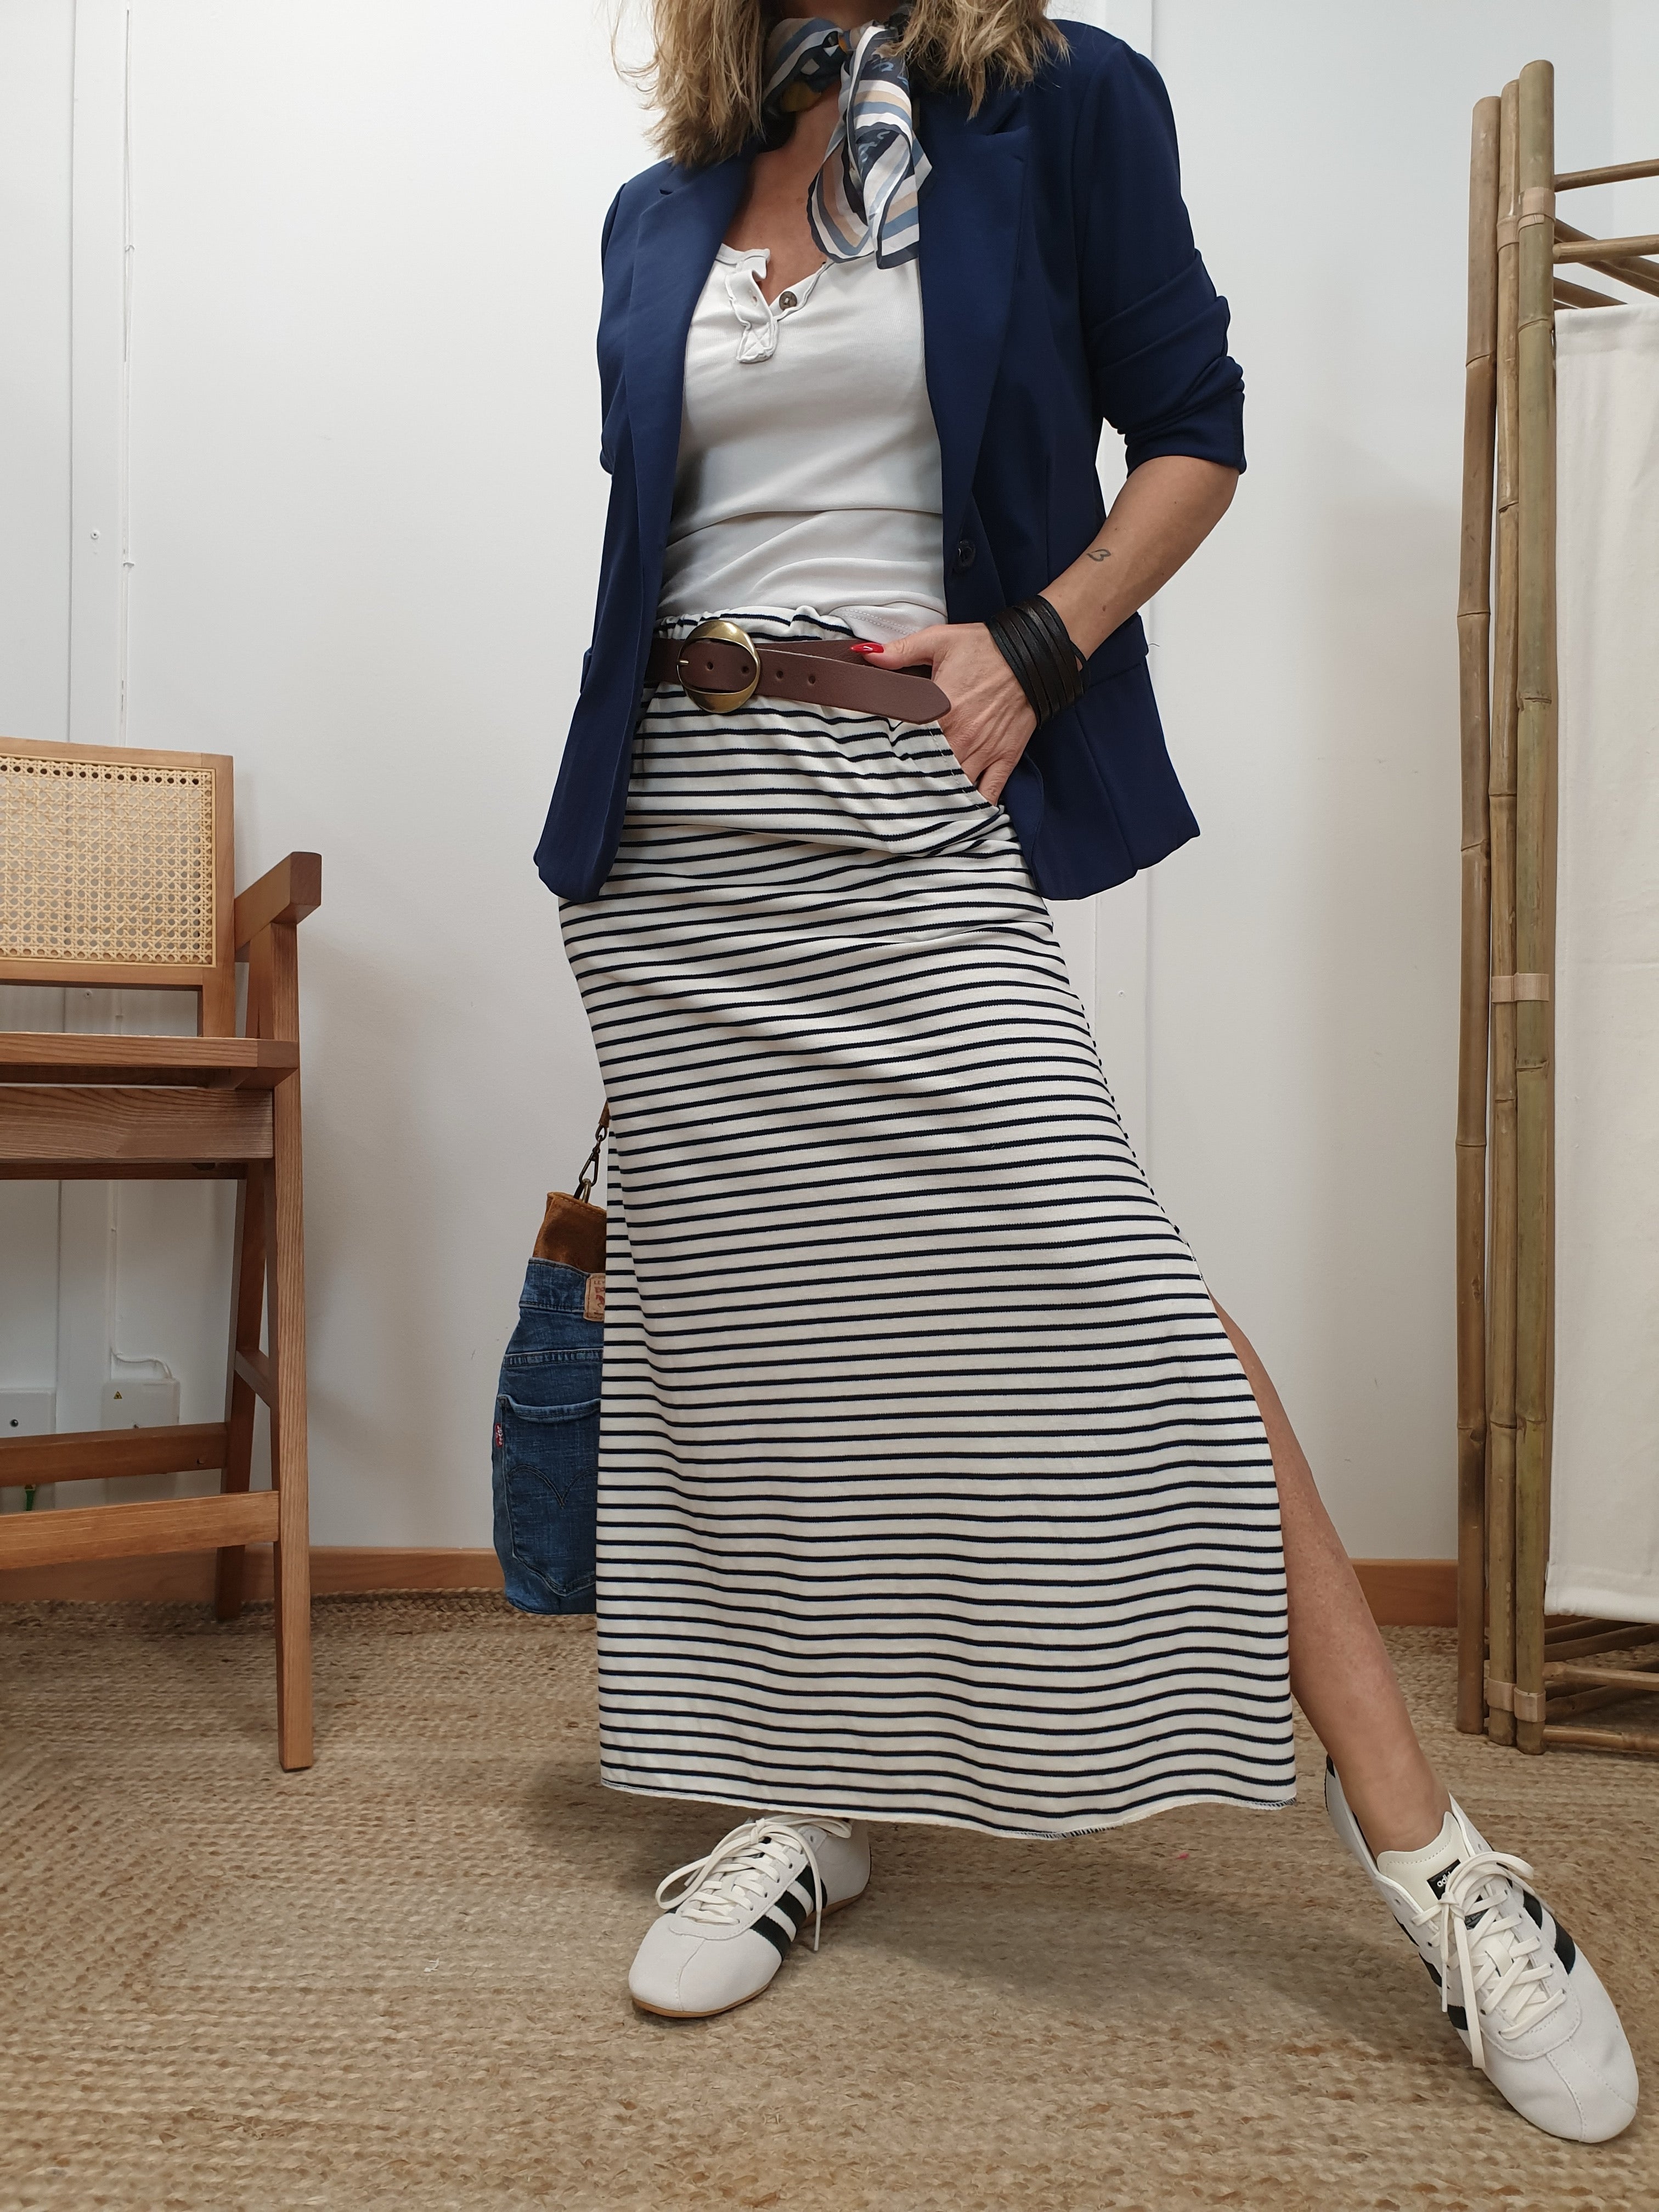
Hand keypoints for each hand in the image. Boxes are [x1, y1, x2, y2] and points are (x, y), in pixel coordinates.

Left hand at [855, 624, 1035, 803]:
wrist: (1035, 654)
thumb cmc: (987, 647)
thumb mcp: (940, 640)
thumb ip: (901, 651)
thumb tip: (866, 655)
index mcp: (941, 709)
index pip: (906, 741)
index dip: (889, 752)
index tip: (874, 759)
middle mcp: (961, 736)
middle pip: (927, 770)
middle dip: (909, 780)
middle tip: (891, 789)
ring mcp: (984, 751)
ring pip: (954, 786)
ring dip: (937, 794)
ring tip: (917, 804)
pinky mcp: (1005, 757)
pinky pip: (988, 792)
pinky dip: (973, 805)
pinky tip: (957, 811)